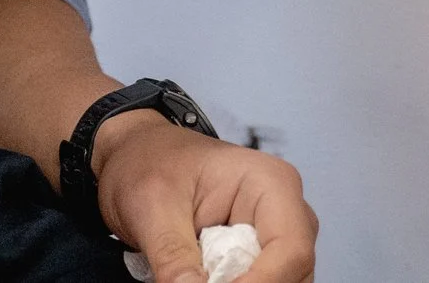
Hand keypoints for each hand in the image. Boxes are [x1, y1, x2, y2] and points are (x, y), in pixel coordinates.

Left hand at [93, 111, 316, 282]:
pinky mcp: (258, 259)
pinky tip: (198, 280)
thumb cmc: (149, 162)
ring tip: (191, 277)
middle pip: (293, 274)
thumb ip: (173, 255)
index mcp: (271, 183)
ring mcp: (274, 238)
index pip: (290, 250)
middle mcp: (284, 212)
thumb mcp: (151, 206)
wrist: (135, 157)